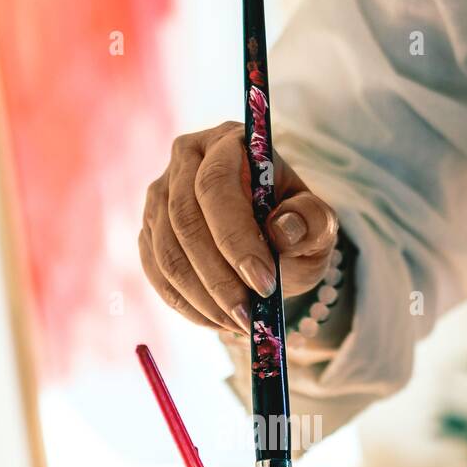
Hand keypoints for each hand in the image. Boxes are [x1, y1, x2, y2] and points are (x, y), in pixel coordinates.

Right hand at [140, 121, 338, 333]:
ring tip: (239, 323)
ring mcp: (160, 196)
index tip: (263, 284)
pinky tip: (218, 320)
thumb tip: (282, 230)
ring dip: (202, 298)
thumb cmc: (295, 225)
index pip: (215, 185)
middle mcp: (186, 159)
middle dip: (218, 278)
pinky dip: (187, 304)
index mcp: (229, 142)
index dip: (235, 238)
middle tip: (248, 316)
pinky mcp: (149, 232)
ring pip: (167, 253)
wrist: (271, 241)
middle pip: (184, 221)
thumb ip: (312, 223)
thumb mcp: (318, 225)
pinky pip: (157, 274)